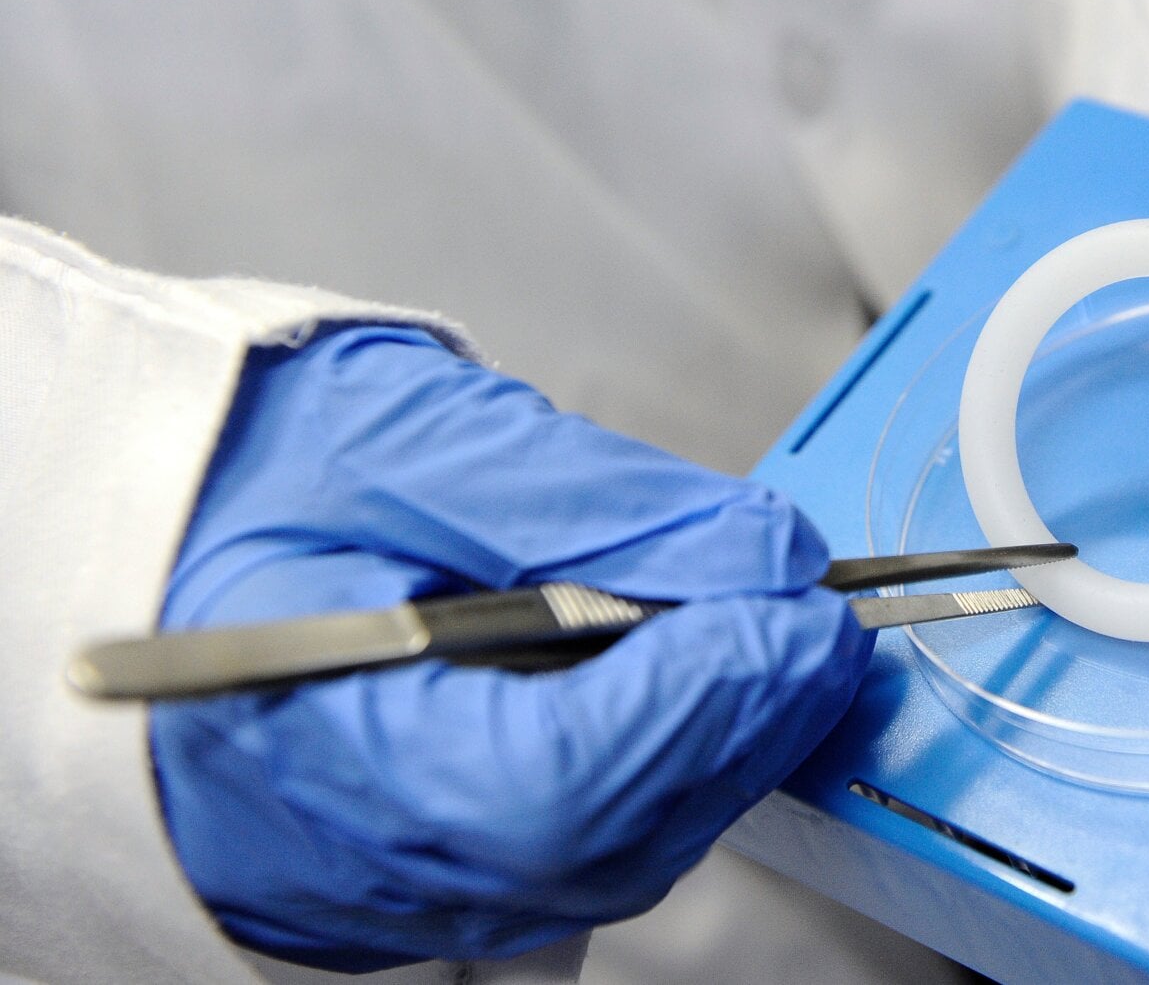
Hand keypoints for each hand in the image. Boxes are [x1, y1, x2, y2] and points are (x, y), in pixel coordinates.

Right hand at [150, 326, 869, 971]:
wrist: (147, 525)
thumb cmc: (247, 472)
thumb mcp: (412, 437)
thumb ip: (600, 506)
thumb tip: (769, 558)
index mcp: (301, 735)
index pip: (557, 780)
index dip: (702, 701)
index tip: (802, 611)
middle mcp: (339, 855)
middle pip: (603, 838)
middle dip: (739, 724)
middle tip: (825, 624)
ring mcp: (383, 887)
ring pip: (607, 859)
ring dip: (717, 750)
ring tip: (778, 645)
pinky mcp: (426, 873)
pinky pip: (578, 855)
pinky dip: (663, 772)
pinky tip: (700, 690)